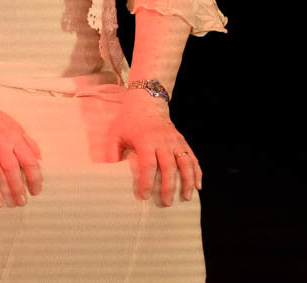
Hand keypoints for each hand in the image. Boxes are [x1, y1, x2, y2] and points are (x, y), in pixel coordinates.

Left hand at [105, 90, 200, 206]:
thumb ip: (112, 153)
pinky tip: (198, 186)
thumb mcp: (115, 134)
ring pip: (185, 163)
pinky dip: (197, 172)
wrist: (146, 102)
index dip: (147, 182)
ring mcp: (175, 141)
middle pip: (169, 167)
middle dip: (168, 187)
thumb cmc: (128, 121)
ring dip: (188, 181)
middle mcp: (162, 141)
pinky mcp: (182, 141)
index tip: (144, 196)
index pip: (148, 164)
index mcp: (145, 140)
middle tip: (166, 204)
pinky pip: (192, 158)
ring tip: (185, 198)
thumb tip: (108, 173)